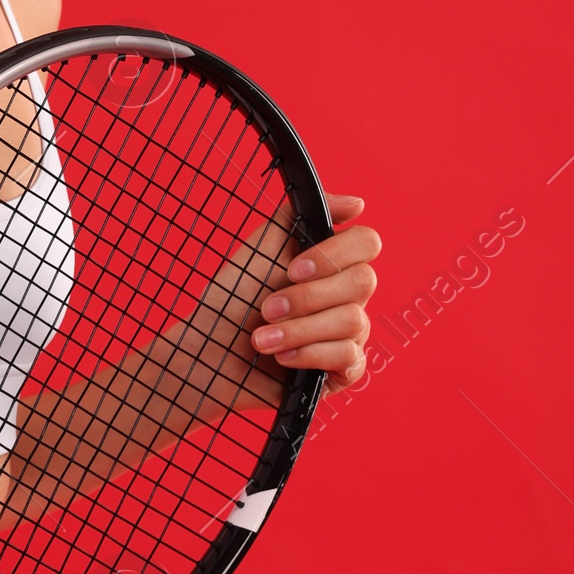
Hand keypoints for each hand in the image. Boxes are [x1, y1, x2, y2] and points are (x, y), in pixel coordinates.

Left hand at [250, 194, 379, 393]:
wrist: (206, 351)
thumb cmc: (232, 299)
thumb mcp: (261, 247)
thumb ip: (300, 215)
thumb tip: (356, 203)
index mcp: (332, 263)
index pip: (367, 243)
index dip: (335, 254)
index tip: (292, 269)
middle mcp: (347, 296)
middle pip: (364, 281)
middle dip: (308, 297)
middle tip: (267, 308)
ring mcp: (347, 334)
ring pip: (354, 321)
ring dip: (299, 330)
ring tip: (262, 340)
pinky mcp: (341, 370)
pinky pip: (351, 358)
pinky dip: (310, 355)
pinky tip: (282, 358)